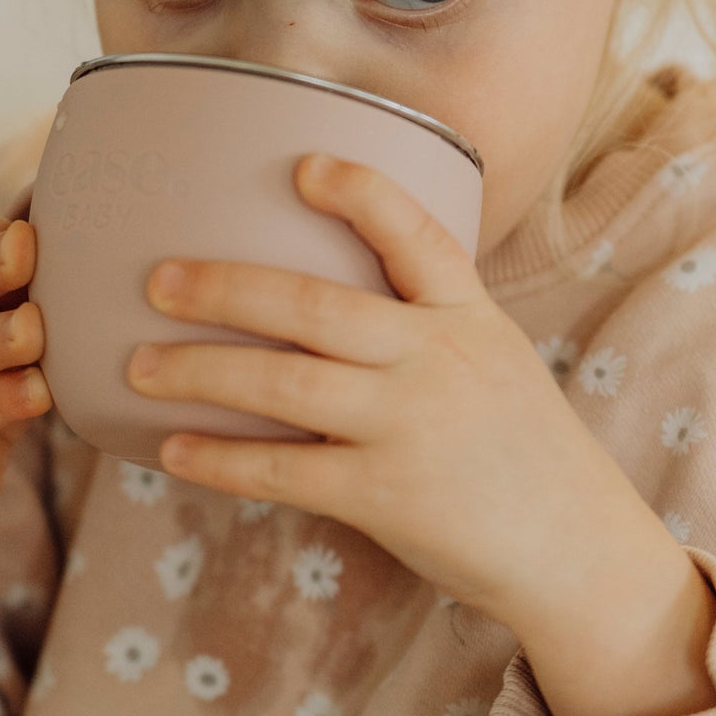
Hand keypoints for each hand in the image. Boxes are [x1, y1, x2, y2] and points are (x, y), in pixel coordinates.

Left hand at [128, 153, 654, 630]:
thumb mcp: (493, 358)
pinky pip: (285, 470)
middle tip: (158, 279)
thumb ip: (426, 322)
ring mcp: (411, 426)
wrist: (576, 550)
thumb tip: (325, 301)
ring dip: (201, 371)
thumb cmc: (523, 447)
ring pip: (284, 382)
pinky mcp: (387, 496)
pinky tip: (174, 450)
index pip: (416, 233)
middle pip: (315, 305)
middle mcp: (437, 358)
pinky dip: (222, 459)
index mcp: (468, 314)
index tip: (301, 165)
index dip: (360, 193)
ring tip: (139, 365)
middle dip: (228, 287)